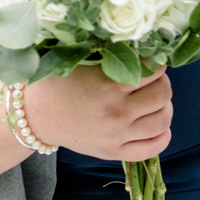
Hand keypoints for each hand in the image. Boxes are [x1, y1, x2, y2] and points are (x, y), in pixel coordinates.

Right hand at [24, 64, 173, 162]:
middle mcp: (116, 113)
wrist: (34, 116)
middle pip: (162, 95)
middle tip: (153, 79)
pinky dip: (163, 135)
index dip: (156, 62)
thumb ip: (111, 56)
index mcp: (108, 86)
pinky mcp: (113, 152)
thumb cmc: (57, 83)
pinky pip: (152, 148)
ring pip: (162, 121)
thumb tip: (145, 47)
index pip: (153, 71)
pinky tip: (158, 125)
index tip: (150, 60)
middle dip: (162, 82)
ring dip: (165, 106)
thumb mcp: (81, 61)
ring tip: (155, 99)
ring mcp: (117, 136)